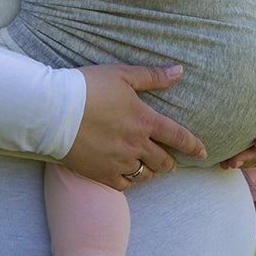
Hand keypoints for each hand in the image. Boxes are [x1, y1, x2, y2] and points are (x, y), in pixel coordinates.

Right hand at [61, 63, 206, 190]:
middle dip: (170, 162)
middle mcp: (136, 144)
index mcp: (144, 119)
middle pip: (164, 161)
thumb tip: (179, 71)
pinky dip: (129, 180)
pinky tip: (126, 173)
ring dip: (150, 170)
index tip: (202, 151)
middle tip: (170, 161)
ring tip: (148, 166)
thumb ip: (152, 76)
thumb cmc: (87, 87)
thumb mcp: (121, 74)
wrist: (53, 111)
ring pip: (145, 174)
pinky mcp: (101, 174)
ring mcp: (119, 162)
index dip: (193, 145)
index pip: (178, 136)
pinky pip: (124, 184)